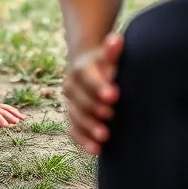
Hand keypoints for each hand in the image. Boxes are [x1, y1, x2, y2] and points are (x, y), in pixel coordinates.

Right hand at [63, 33, 123, 153]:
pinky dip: (82, 140)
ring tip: (105, 136)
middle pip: (79, 98)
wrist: (90, 71)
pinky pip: (73, 130)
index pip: (87, 77)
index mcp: (81, 69)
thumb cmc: (105, 65)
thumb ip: (112, 51)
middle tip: (111, 115)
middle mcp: (71, 85)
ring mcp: (71, 103)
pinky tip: (96, 149)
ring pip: (75, 115)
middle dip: (94, 107)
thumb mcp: (108, 57)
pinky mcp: (72, 119)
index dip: (99, 86)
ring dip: (88, 126)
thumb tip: (117, 39)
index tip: (114, 95)